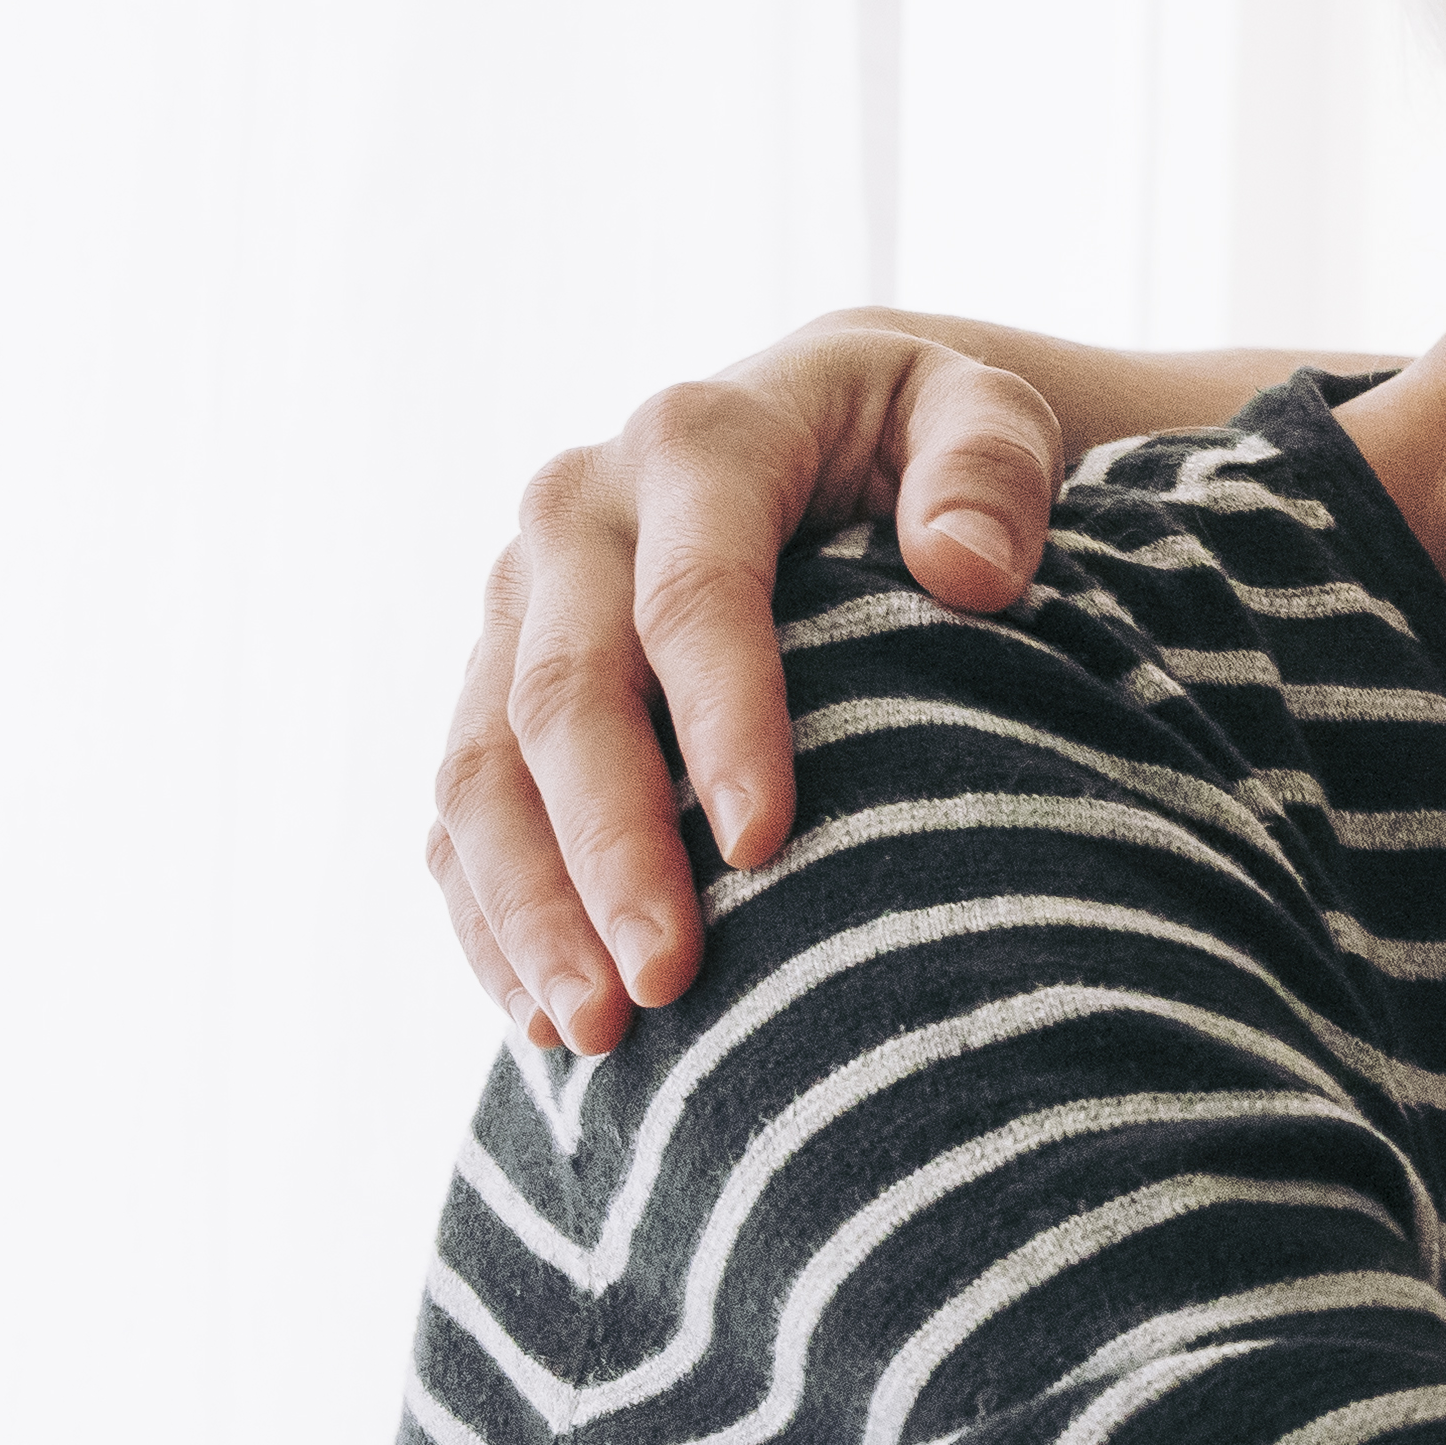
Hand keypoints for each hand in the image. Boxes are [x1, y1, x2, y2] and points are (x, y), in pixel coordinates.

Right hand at [424, 318, 1073, 1047]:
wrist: (807, 423)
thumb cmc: (913, 438)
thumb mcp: (980, 412)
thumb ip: (989, 469)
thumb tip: (966, 568)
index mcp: (694, 441)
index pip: (694, 592)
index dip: (723, 718)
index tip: (767, 843)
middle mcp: (573, 513)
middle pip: (566, 694)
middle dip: (609, 847)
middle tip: (665, 980)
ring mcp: (514, 604)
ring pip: (481, 766)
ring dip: (529, 907)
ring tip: (593, 1032)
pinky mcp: (486, 680)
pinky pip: (456, 814)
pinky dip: (488, 918)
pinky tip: (540, 1019)